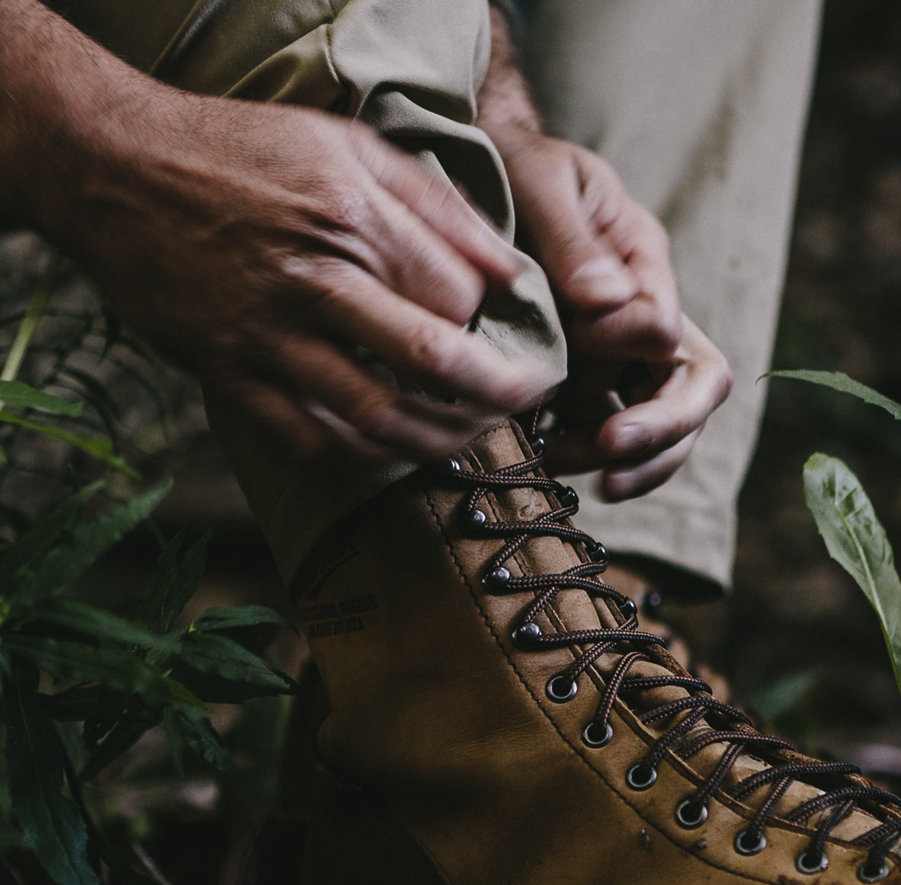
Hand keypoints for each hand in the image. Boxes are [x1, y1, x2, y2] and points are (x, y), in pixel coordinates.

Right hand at [5, 7, 558, 463]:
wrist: (115, 169)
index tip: (495, 330)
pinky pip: (310, 441)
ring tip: (469, 438)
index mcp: (352, 219)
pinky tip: (392, 453)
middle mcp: (315, 283)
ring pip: (378, 418)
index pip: (456, 299)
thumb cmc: (242, 151)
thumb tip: (510, 269)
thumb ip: (437, 206)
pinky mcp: (232, 376)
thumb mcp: (347, 145)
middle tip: (525, 404)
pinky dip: (363, 461)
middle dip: (499, 396)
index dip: (488, 323)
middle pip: (435, 363)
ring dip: (439, 441)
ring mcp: (269, 338)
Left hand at [488, 129, 729, 495]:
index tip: (579, 336)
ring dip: (627, 461)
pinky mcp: (588, 384)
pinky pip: (608, 435)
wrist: (481, 175)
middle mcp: (645, 316)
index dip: (631, 347)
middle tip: (611, 455)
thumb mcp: (541, 180)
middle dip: (661, 433)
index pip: (669, 331)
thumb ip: (572, 239)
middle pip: (693, 391)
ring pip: (661, 429)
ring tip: (558, 462)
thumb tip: (604, 302)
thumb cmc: (517, 168)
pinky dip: (585, 457)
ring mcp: (620, 356)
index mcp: (645, 264)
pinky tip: (543, 456)